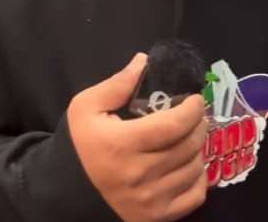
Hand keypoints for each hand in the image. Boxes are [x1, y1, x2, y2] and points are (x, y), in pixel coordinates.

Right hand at [68, 53, 208, 221]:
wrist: (69, 190)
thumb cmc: (80, 145)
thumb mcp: (85, 108)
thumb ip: (116, 84)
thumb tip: (144, 62)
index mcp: (120, 144)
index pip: (173, 125)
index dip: (192, 110)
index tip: (196, 99)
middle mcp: (139, 174)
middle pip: (188, 146)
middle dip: (198, 125)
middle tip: (195, 116)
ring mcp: (151, 199)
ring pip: (195, 168)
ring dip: (197, 150)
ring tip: (187, 139)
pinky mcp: (159, 217)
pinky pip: (196, 195)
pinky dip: (198, 178)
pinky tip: (187, 166)